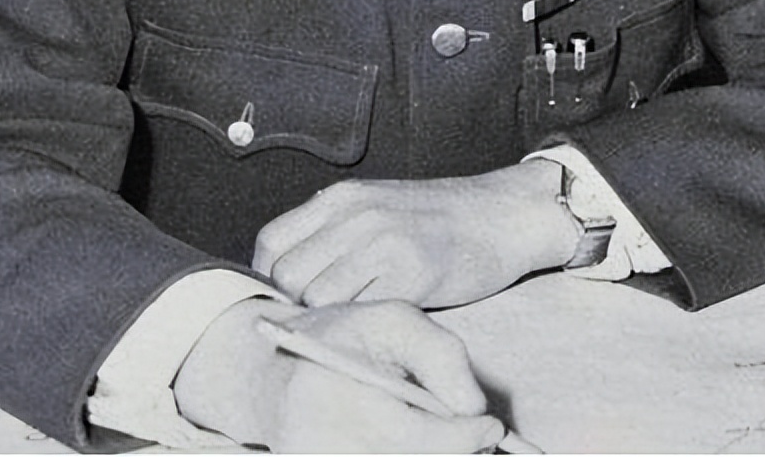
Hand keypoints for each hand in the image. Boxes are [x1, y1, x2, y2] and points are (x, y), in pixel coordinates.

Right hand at [172, 296, 503, 452]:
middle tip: (479, 438)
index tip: (492, 425)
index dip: (464, 438)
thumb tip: (473, 406)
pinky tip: (414, 445)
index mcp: (333, 394)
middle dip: (454, 454)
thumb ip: (439, 353)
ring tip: (446, 438)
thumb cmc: (339, 338)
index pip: (413, 438)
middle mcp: (316, 444)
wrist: (272, 373)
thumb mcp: (391, 320)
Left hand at [253, 158, 578, 307]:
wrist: (501, 215)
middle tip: (322, 318)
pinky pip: (362, 311)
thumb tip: (287, 278)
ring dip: (329, 319)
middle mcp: (355, 215)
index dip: (270, 279)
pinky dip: (363, 323)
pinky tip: (381, 319)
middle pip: (288, 276)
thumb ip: (333, 232)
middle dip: (297, 305)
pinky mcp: (411, 272)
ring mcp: (382, 242)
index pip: (272, 243)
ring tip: (354, 320)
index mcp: (341, 198)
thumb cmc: (438, 219)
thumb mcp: (374, 207)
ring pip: (319, 299)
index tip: (290, 298)